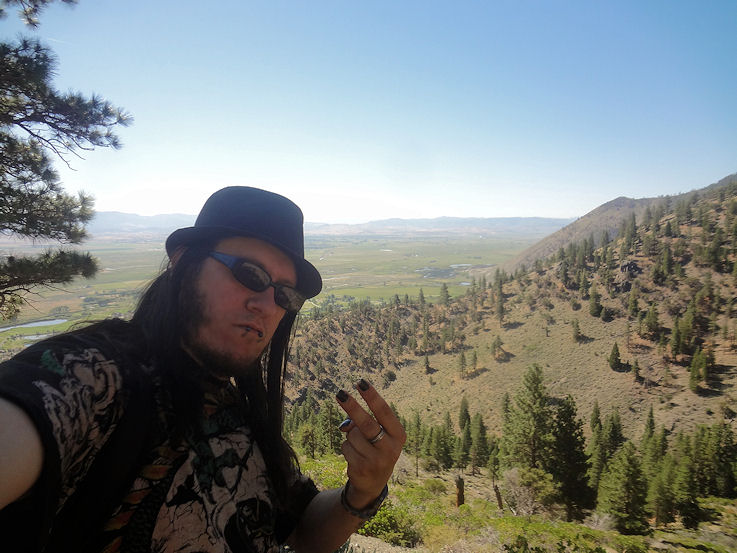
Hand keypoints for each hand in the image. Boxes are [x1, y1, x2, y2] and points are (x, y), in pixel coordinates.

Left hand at [335, 379, 405, 509]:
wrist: (374, 482)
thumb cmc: (376, 448)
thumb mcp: (377, 435)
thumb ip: (364, 424)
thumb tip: (346, 423)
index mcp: (398, 435)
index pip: (384, 411)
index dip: (372, 396)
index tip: (360, 382)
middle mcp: (390, 448)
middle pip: (367, 423)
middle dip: (352, 407)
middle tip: (340, 393)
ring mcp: (376, 460)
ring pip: (352, 435)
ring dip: (350, 435)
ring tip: (359, 445)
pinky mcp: (362, 469)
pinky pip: (345, 447)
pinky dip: (346, 447)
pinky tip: (354, 455)